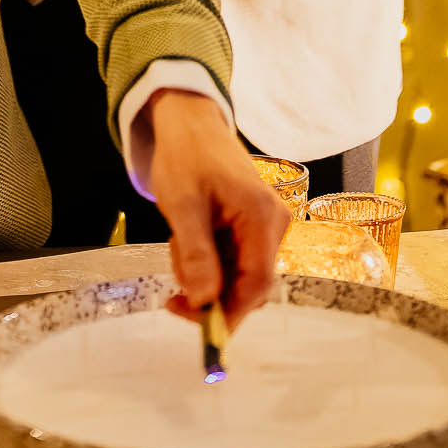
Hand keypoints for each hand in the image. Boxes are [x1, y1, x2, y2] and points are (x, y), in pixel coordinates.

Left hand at [143, 90, 290, 325]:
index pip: (256, 283)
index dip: (229, 312)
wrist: (189, 123)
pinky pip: (235, 258)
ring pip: (239, 273)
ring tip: (179, 241)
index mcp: (261, 216)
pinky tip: (190, 237)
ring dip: (206, 272)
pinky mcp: (254, 225)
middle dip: (211, 290)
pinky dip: (209, 259)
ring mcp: (266, 224)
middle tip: (174, 283)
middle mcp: (273, 223)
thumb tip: (204, 302)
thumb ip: (196, 254)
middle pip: (249, 283)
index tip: (197, 324)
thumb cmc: (185, 155)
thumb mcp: (182, 205)